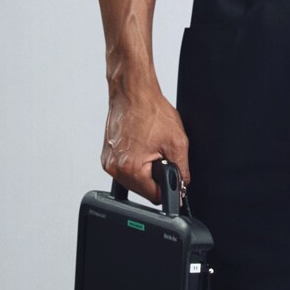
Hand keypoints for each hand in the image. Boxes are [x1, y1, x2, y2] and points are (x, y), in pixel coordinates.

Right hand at [103, 73, 188, 196]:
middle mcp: (115, 168)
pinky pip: (124, 169)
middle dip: (154, 177)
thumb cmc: (150, 110)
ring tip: (149, 148)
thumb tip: (183, 185)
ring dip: (144, 170)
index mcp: (131, 168)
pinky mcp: (106, 155)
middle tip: (159, 155)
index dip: (167, 188)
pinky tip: (140, 146)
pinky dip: (134, 162)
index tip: (171, 177)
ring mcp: (108, 162)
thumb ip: (182, 169)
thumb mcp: (177, 142)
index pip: (154, 197)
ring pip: (133, 181)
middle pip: (142, 190)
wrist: (133, 92)